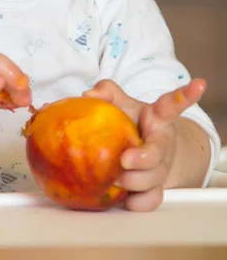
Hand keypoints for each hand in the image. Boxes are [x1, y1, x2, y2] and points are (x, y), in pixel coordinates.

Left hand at [83, 78, 205, 211]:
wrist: (142, 150)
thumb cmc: (130, 123)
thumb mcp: (121, 103)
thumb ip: (107, 91)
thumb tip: (89, 94)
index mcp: (158, 118)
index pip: (171, 104)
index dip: (185, 95)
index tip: (199, 84)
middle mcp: (162, 144)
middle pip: (158, 153)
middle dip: (142, 158)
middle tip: (124, 160)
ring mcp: (160, 168)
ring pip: (152, 180)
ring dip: (132, 181)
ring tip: (113, 178)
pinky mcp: (155, 188)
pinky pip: (150, 200)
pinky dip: (136, 202)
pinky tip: (125, 199)